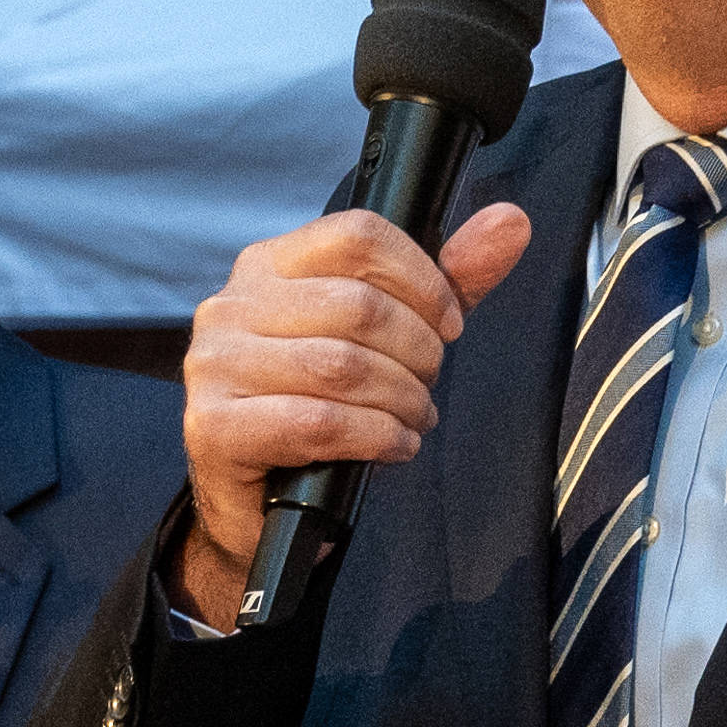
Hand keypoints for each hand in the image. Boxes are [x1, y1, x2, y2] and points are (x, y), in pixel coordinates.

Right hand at [175, 200, 536, 625]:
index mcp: (269, 266)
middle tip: (427, 384)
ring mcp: (215, 365)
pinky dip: (376, 437)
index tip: (449, 322)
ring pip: (343, 366)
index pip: (357, 235)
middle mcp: (231, 305)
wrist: (257, 504)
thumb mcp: (389, 338)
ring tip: (414, 419)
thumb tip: (510, 222)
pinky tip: (392, 446)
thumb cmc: (318, 410)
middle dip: (418, 352)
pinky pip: (321, 422)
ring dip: (402, 399)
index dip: (422, 278)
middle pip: (359, 304)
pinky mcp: (215, 425)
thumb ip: (446, 281)